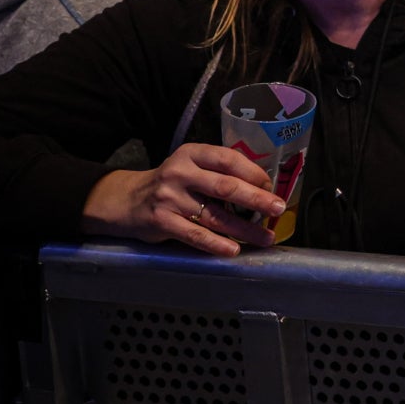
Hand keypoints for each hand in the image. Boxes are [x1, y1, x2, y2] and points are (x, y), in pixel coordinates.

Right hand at [81, 144, 282, 257]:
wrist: (126, 200)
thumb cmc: (171, 184)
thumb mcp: (191, 166)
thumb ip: (218, 172)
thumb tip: (263, 188)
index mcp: (192, 154)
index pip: (229, 159)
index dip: (254, 173)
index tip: (272, 187)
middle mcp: (180, 173)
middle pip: (226, 187)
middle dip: (256, 199)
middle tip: (278, 209)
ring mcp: (170, 198)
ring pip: (215, 216)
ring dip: (244, 229)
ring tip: (265, 237)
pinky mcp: (162, 222)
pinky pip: (195, 235)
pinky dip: (216, 244)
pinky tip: (233, 250)